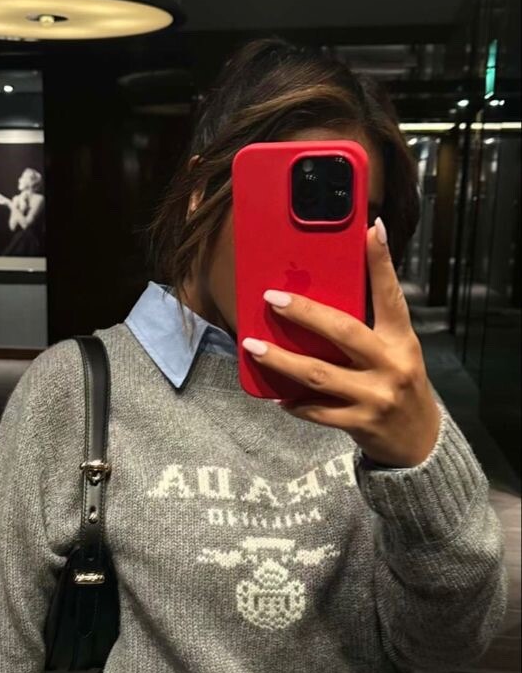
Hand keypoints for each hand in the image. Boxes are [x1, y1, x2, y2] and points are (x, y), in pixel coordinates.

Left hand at [241, 218, 441, 468]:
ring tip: (253, 347)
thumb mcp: (397, 351)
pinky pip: (317, 411)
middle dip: (304, 313)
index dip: (381, 263)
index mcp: (401, 340)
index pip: (391, 296)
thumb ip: (370, 329)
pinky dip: (293, 403)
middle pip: (343, 332)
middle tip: (272, 298)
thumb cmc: (400, 385)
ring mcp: (375, 396)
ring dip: (281, 360)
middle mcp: (391, 365)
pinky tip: (276, 396)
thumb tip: (324, 299)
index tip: (371, 230)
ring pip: (318, 374)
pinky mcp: (360, 423)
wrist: (419, 442)